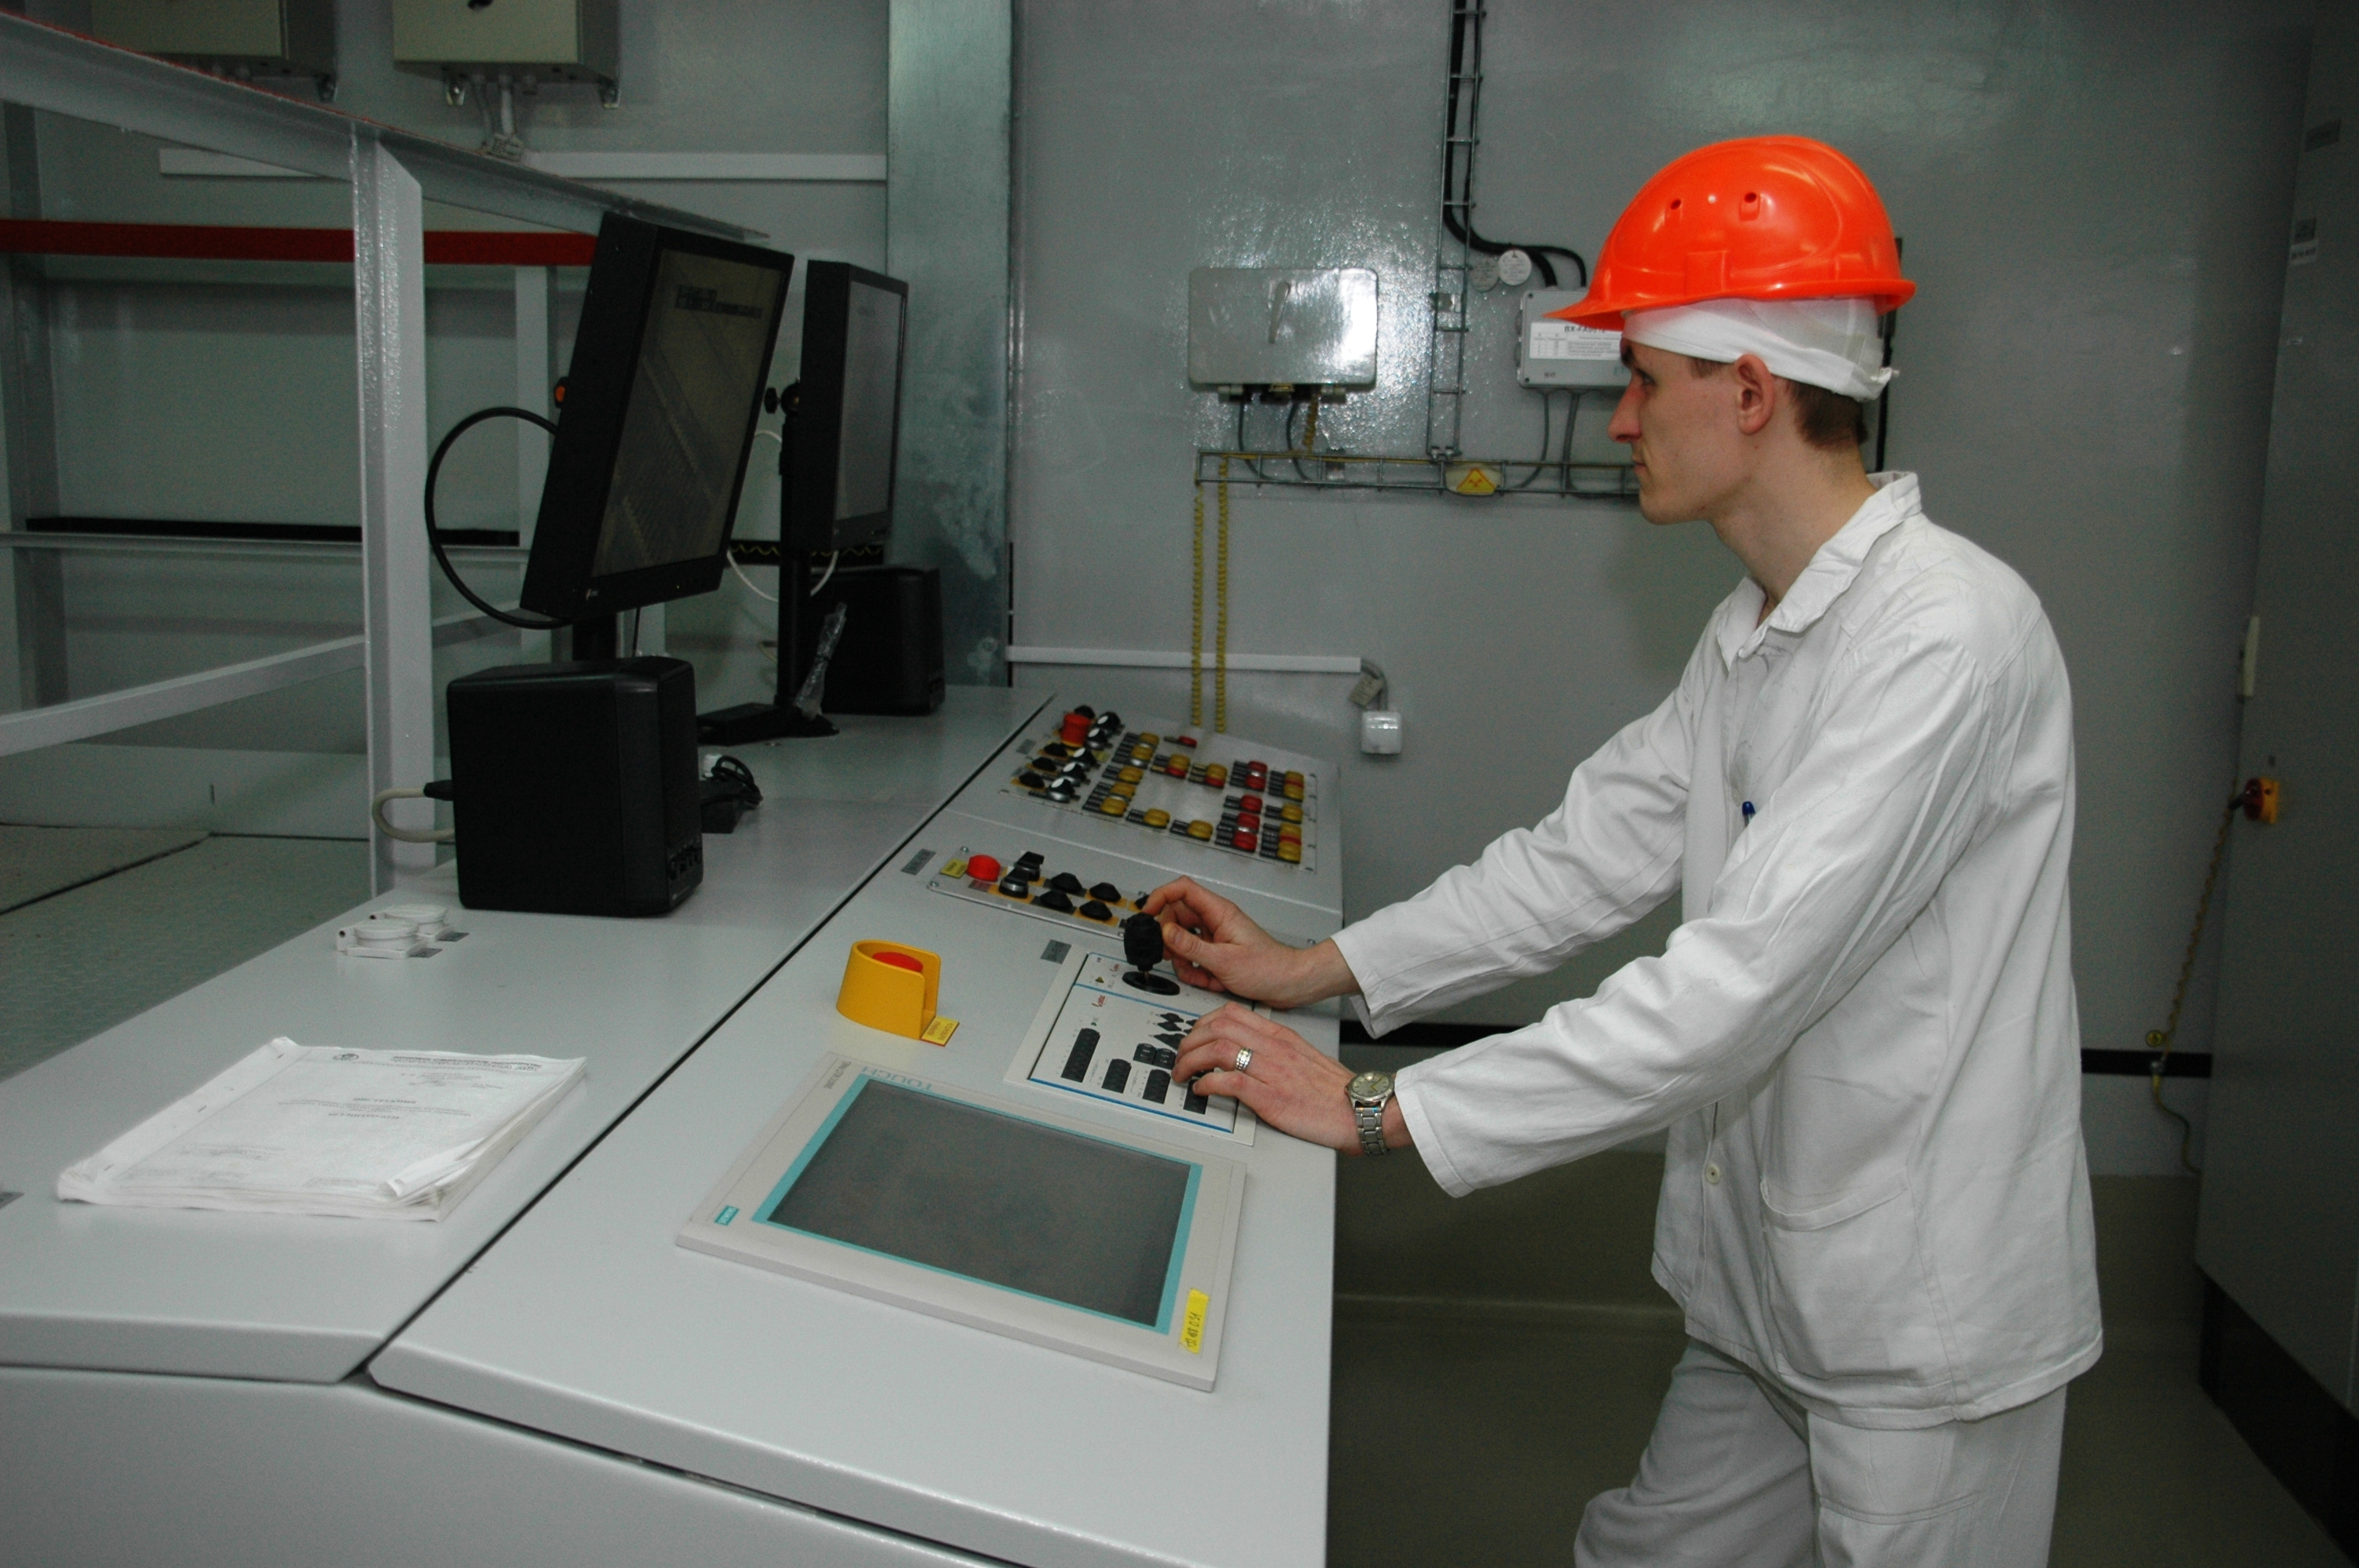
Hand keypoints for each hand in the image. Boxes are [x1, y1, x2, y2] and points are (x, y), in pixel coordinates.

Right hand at [1140, 877, 1357, 1009]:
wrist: (1290, 984)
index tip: (1147, 913)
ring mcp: (1216, 938)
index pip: (1182, 889)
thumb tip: (1165, 933)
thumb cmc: (1268, 968)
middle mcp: (1216, 921)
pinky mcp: (1217, 954)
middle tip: (1171, 954)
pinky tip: (1208, 980)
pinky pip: (1194, 958)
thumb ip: (1191, 946)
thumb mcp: (1223, 960)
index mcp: (1219, 912)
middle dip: (1170, 938)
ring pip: (1184, 941)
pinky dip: (1196, 971)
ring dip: (1183, 959)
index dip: (1161, 896)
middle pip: (1177, 918)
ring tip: (1197, 971)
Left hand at [1173, 1005, 1409, 1154]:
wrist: (1360, 1109)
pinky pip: (1229, 1082)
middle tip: (1180, 1057)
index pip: (1231, 1014)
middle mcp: (1273, 1048)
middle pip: (1217, 1027)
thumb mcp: (1302, 1056)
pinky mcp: (1271, 1098)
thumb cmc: (1334, 1090)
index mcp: (1280, 1035)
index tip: (1193, 1037)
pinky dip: (1207, 1084)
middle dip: (1189, 1041)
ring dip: (1190, 1061)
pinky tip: (1201, 1090)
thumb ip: (1274, 1050)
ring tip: (1182, 1074)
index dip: (1202, 1023)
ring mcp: (1271, 1071)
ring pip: (1217, 1049)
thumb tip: (1246, 1053)